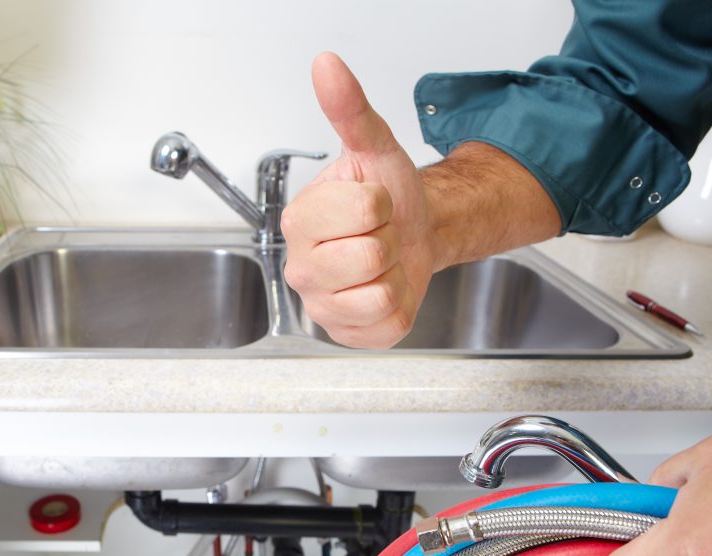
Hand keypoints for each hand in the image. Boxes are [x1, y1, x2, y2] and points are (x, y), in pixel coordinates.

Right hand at [280, 52, 433, 348]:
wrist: (412, 233)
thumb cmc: (388, 196)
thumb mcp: (374, 147)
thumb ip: (349, 109)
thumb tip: (327, 65)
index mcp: (299, 220)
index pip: (363, 211)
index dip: (382, 204)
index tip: (373, 204)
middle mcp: (300, 267)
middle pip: (370, 257)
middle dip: (388, 241)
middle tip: (378, 235)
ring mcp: (320, 305)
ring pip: (380, 294)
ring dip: (395, 275)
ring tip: (380, 262)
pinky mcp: (346, 333)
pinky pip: (386, 326)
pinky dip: (398, 308)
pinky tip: (383, 289)